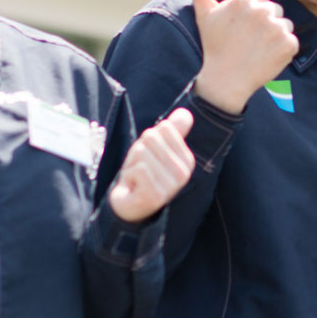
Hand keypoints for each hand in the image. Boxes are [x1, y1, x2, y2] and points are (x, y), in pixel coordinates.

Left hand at [109, 108, 195, 222]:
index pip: (165, 128)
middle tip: (140, 169)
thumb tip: (185, 113)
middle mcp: (184, 173)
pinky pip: (139, 169)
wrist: (129, 204)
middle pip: (151, 138)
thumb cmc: (142, 174)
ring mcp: (172, 186)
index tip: (150, 156)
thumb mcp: (156, 148)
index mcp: (187, 160)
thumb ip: (172, 130)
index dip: (149, 139)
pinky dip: (130, 175)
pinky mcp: (157, 195)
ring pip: (143, 153)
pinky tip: (134, 186)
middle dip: (138, 152)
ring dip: (132, 164)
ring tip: (137, 178)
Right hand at [177, 0, 298, 113]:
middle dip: (265, 23)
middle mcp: (262, 10)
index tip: (242, 26)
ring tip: (256, 48)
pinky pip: (292, 41)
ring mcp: (277, 28)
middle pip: (275, 9)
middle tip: (248, 40)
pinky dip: (283, 51)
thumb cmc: (214, 46)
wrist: (225, 80)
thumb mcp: (204, 14)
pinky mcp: (288, 44)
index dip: (253, 11)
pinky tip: (266, 57)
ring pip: (284, 24)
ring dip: (275, 36)